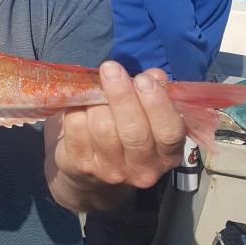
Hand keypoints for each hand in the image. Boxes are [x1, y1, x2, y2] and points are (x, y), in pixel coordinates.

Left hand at [44, 61, 185, 211]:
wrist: (90, 176)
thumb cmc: (124, 132)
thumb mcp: (145, 114)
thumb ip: (153, 92)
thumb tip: (155, 74)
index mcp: (166, 154)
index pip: (169, 132)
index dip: (157, 104)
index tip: (143, 78)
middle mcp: (142, 168)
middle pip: (134, 132)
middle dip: (122, 95)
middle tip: (111, 68)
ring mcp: (111, 171)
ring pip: (103, 128)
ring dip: (96, 101)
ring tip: (95, 85)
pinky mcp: (82, 166)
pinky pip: (77, 129)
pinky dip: (76, 108)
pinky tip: (79, 100)